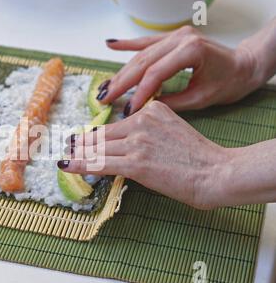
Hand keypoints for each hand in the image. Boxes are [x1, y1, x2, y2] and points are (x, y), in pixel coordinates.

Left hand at [59, 101, 233, 209]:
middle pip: (103, 133)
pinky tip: (66, 164)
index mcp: (152, 110)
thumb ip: (149, 130)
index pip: (117, 123)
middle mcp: (142, 121)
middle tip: (71, 145)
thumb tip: (127, 141)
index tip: (86, 138)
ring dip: (79, 153)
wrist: (216, 172)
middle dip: (84, 142)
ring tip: (67, 155)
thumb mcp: (172, 130)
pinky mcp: (135, 163)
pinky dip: (79, 164)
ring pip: (98, 148)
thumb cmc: (199, 157)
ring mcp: (137, 141)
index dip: (99, 134)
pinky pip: (99, 163)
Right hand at [99, 26, 262, 113]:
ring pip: (141, 54)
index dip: (138, 93)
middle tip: (104, 99)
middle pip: (143, 62)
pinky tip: (111, 44)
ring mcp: (175, 35)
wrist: (243, 65)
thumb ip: (171, 102)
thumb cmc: (227, 83)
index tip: (126, 110)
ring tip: (105, 88)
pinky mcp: (172, 37)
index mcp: (191, 51)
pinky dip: (127, 45)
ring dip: (122, 72)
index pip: (155, 74)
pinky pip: (146, 42)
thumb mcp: (201, 98)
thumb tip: (144, 109)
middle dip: (121, 82)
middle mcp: (181, 38)